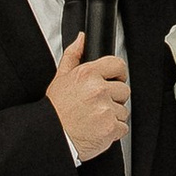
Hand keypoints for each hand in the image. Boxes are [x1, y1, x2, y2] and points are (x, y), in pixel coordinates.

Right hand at [48, 34, 129, 163]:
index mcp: (88, 74)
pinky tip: (98, 129)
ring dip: (113, 116)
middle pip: (124, 90)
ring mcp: (106, 109)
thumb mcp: (60, 78)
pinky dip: (113, 131)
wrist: (51, 136)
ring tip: (94, 119)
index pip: (118, 65)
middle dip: (113, 98)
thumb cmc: (55, 110)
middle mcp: (98, 90)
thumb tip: (81, 39)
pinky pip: (123, 128)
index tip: (113, 81)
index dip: (117, 74)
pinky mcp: (111, 127)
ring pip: (124, 110)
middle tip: (97, 105)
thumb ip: (73, 56)